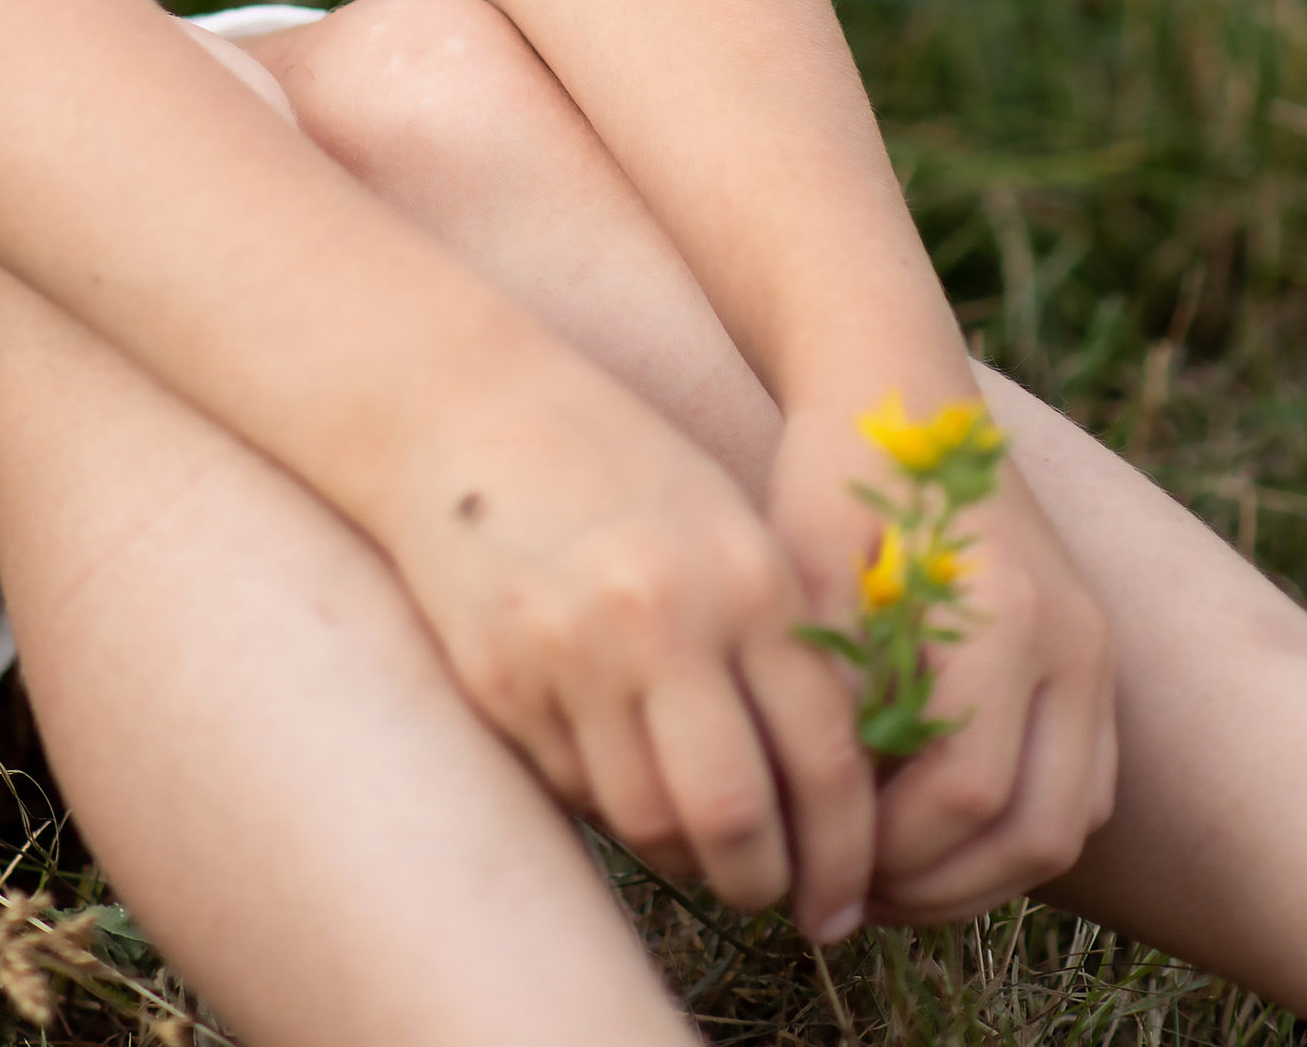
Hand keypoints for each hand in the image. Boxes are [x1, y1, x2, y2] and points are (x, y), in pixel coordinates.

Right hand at [386, 352, 876, 941]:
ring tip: (695, 844)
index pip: (827, 758)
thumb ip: (780, 644)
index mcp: (749, 576)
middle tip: (771, 895)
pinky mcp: (500, 676)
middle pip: (735, 817)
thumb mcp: (726, 526)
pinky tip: (618, 769)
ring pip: (647, 821)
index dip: (845, 853)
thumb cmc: (616, 466)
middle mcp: (666, 616)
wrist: (460, 406)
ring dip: (681, 857)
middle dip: (763, 881)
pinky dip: (606, 802)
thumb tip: (831, 798)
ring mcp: (574, 649)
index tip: (842, 900)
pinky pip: (573, 786)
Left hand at [768, 396, 1118, 924]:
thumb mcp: (806, 566)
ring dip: (979, 873)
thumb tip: (823, 818)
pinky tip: (926, 830)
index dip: (889, 850)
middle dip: (937, 886)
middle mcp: (1068, 638)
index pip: (965, 791)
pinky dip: (1013, 832)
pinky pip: (1078, 786)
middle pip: (1033, 831)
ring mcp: (1093, 649)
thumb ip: (828, 687)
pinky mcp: (1091, 656)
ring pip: (1065, 821)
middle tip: (847, 896)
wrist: (898, 379)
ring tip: (881, 875)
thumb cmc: (836, 468)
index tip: (816, 866)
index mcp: (1000, 611)